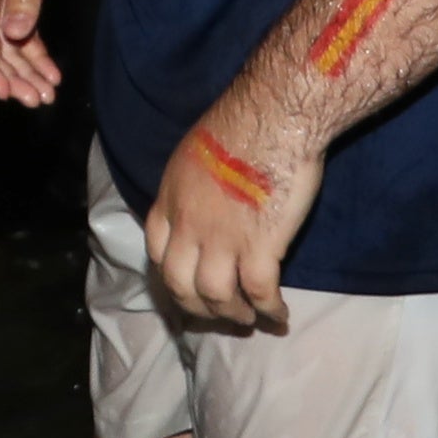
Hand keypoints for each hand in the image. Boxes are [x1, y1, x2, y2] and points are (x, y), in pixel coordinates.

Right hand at [0, 0, 75, 104]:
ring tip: (45, 94)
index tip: (4, 93)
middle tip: (34, 100)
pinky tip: (50, 72)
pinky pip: (22, 30)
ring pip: (7, 42)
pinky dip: (35, 52)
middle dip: (12, 75)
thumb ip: (23, 0)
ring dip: (25, 69)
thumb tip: (14, 36)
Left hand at [146, 102, 318, 328]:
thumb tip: (205, 197)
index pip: (157, 253)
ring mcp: (222, 240)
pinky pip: (258, 292)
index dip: (170, 277)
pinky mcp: (260, 247)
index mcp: (170, 200)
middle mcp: (188, 226)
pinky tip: (279, 316)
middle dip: (197, 308)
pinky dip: (269, 310)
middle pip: (180, 284)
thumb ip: (194, 183)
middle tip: (217, 317)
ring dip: (232, 315)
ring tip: (249, 321)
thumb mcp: (195, 153)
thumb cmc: (241, 123)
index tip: (184, 290)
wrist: (272, 116)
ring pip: (216, 296)